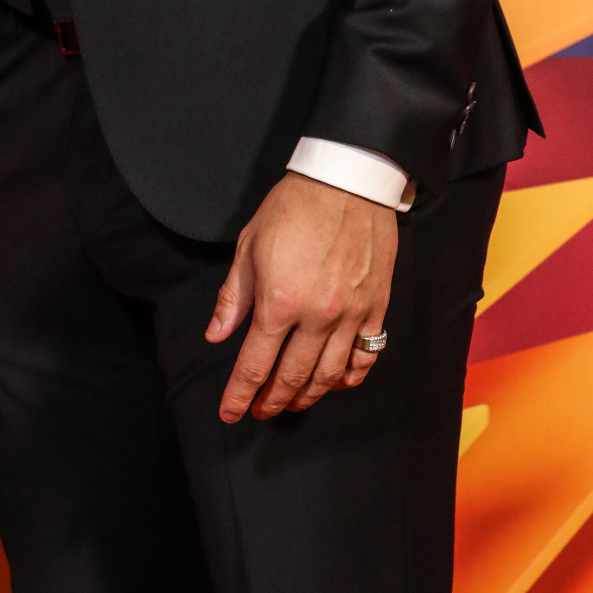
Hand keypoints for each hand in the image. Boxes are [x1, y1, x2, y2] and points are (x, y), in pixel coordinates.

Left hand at [206, 171, 396, 421]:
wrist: (346, 180)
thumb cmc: (293, 207)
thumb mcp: (249, 245)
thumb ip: (233, 296)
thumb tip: (216, 335)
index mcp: (278, 301)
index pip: (255, 364)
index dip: (240, 394)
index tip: (230, 412)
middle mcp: (316, 316)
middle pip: (292, 377)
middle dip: (271, 400)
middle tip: (260, 410)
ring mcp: (350, 315)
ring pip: (329, 376)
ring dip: (307, 395)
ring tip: (291, 401)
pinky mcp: (376, 307)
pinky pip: (366, 357)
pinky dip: (350, 378)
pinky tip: (336, 383)